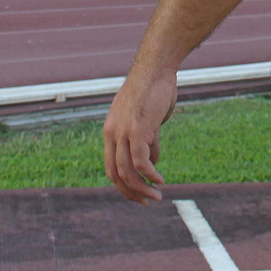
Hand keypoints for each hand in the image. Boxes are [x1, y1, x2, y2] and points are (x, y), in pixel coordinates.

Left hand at [103, 66, 178, 203]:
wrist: (155, 68)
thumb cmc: (154, 90)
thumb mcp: (146, 119)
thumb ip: (147, 140)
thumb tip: (153, 160)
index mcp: (110, 131)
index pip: (110, 167)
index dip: (123, 184)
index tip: (138, 194)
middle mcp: (112, 133)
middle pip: (115, 174)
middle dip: (131, 192)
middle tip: (147, 202)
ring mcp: (123, 131)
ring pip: (127, 171)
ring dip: (142, 188)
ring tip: (156, 195)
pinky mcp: (138, 129)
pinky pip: (141, 161)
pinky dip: (150, 175)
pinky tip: (160, 180)